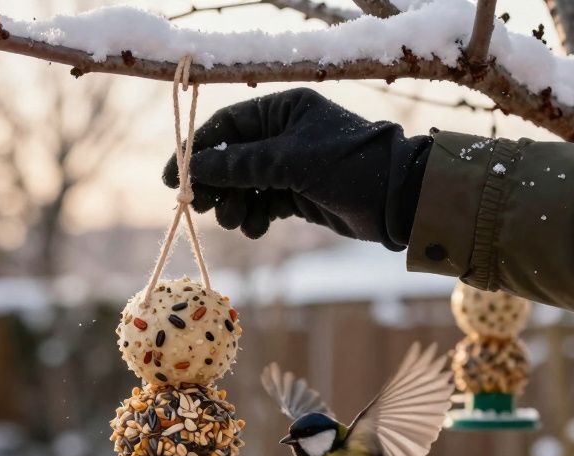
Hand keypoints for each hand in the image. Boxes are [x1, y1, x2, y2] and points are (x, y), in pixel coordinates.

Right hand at [163, 88, 430, 247]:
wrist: (398, 201)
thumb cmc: (349, 166)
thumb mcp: (290, 162)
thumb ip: (240, 165)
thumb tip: (195, 169)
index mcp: (283, 110)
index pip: (226, 125)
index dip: (198, 151)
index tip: (174, 179)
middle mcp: (283, 134)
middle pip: (230, 158)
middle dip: (216, 184)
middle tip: (203, 207)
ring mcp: (290, 166)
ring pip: (244, 186)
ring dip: (234, 205)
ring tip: (237, 220)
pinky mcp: (298, 195)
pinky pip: (262, 205)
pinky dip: (256, 218)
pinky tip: (259, 227)